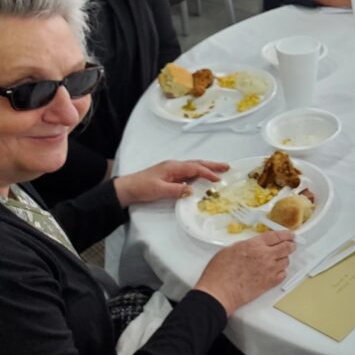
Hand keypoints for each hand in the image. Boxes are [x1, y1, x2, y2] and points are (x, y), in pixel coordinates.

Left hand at [113, 160, 229, 207]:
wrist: (126, 189)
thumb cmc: (141, 188)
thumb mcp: (158, 190)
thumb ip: (176, 190)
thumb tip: (192, 190)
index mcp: (173, 167)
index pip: (195, 168)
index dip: (208, 173)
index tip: (218, 179)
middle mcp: (175, 166)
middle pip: (197, 164)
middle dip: (212, 165)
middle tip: (227, 166)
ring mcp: (173, 171)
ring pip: (194, 167)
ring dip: (207, 168)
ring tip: (220, 170)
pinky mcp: (171, 176)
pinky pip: (189, 173)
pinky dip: (199, 174)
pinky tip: (203, 178)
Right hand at [194, 231, 295, 315]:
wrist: (218, 292)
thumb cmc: (219, 272)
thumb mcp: (230, 249)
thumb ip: (245, 245)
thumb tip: (252, 245)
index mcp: (255, 245)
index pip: (277, 236)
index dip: (286, 235)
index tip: (290, 235)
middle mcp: (265, 256)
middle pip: (286, 248)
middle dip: (291, 245)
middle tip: (291, 245)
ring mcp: (269, 270)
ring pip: (286, 261)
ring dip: (285, 259)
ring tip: (281, 259)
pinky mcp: (269, 283)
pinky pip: (282, 275)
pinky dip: (281, 272)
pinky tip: (277, 271)